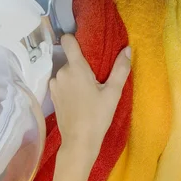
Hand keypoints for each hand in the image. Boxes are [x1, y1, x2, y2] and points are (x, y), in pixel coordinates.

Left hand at [49, 34, 130, 153]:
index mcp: (76, 68)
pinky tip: (80, 100)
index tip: (84, 44)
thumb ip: (120, 69)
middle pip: (71, 60)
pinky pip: (62, 83)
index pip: (68, 41)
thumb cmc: (97, 116)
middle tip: (96, 80)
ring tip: (88, 92)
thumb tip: (127, 49)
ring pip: (66, 72)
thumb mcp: (113, 93)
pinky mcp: (52, 96)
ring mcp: (55, 85)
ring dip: (76, 77)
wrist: (79, 141)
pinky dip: (70, 87)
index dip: (74, 38)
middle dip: (82, 66)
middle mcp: (61, 72)